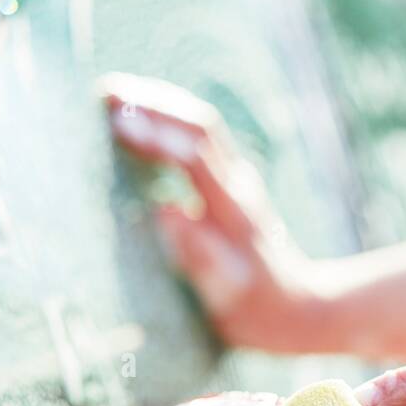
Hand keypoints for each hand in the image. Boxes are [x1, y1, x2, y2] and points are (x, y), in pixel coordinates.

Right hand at [100, 72, 324, 352]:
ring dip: (160, 105)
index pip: (194, 156)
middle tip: (104, 93)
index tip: (115, 125)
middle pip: (200, 126)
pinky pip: (199, 139)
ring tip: (115, 95)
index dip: (156, 136)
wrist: (301, 311)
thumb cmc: (259, 312)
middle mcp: (238, 187)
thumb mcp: (228, 294)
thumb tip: (163, 209)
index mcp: (234, 211)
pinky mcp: (232, 186)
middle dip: (153, 105)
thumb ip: (199, 254)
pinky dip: (168, 122)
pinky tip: (142, 120)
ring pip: (201, 127)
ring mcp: (238, 182)